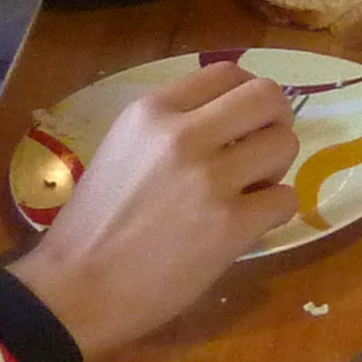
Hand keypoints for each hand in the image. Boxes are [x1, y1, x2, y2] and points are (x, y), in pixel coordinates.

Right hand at [5, 65, 298, 361]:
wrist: (75, 289)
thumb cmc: (93, 225)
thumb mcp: (122, 149)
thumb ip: (170, 126)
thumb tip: (228, 117)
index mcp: (151, 111)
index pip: (227, 72)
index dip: (247, 94)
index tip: (245, 119)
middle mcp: (183, 134)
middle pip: (268, 97)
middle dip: (274, 122)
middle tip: (260, 150)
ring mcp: (210, 179)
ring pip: (285, 144)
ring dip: (276, 168)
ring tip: (249, 190)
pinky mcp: (231, 224)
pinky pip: (286, 199)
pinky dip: (274, 211)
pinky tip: (247, 224)